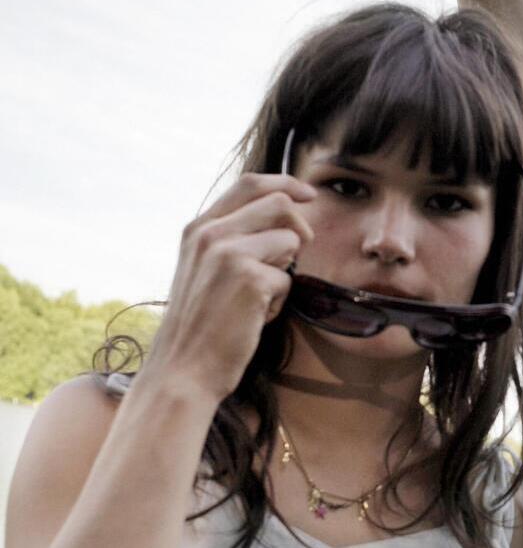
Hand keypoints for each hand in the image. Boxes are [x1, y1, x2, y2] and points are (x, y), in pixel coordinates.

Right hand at [143, 174, 315, 400]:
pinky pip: (288, 278)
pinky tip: (254, 317)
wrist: (182, 370)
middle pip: (279, 203)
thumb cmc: (201, 323)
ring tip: (260, 298)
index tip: (309, 193)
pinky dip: (280, 301)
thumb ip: (232, 237)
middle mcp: (210, 233)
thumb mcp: (204, 268)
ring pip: (290, 240)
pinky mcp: (249, 279)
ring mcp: (228, 253)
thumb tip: (283, 216)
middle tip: (298, 253)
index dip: (286, 183)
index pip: (250, 183)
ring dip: (285, 271)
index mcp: (199, 227)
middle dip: (300, 227)